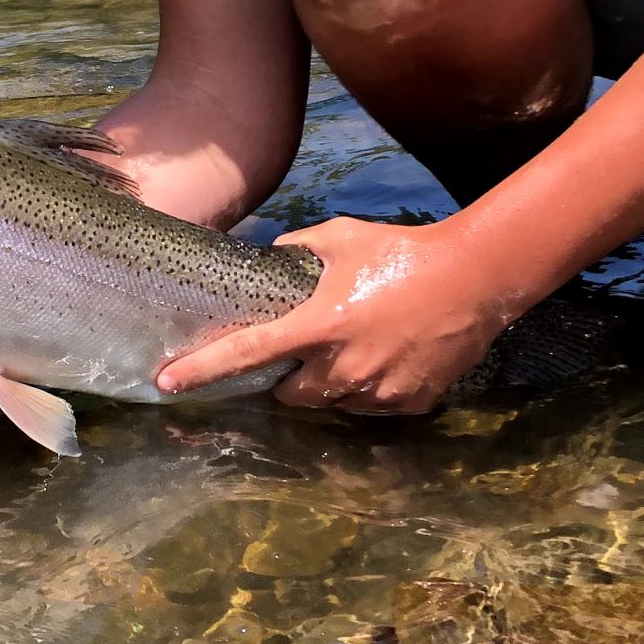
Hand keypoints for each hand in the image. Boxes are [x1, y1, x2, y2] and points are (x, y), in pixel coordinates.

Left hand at [156, 217, 512, 415]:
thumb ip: (295, 248)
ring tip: (356, 348)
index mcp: (318, 326)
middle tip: (306, 351)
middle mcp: (342, 368)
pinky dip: (370, 390)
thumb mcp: (340, 237)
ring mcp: (377, 391)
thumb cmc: (401, 251)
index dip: (203, 369)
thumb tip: (271, 257)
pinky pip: (372, 407)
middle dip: (288, 380)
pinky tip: (388, 356)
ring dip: (331, 385)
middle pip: (290, 396)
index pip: (246, 354)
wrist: (475, 276)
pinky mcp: (408, 403)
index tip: (168, 382)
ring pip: (332, 404)